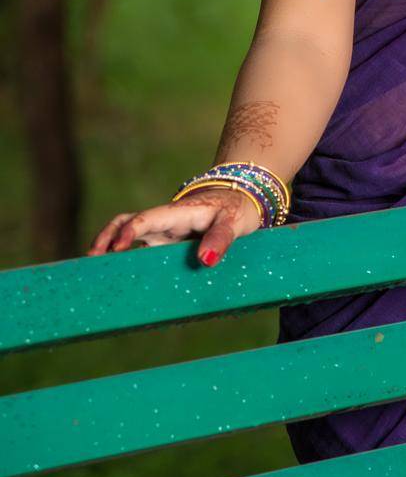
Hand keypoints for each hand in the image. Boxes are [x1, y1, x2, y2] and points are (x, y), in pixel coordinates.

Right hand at [87, 186, 263, 265]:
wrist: (242, 200)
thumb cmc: (236, 209)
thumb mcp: (234, 223)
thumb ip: (220, 240)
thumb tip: (206, 261)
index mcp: (177, 212)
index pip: (146, 219)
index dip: (128, 232)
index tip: (115, 248)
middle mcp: (165, 221)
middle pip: (126, 222)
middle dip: (106, 237)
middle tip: (92, 259)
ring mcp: (164, 231)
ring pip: (129, 233)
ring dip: (110, 244)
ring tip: (95, 266)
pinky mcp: (167, 242)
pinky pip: (142, 247)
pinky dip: (128, 258)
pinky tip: (120, 276)